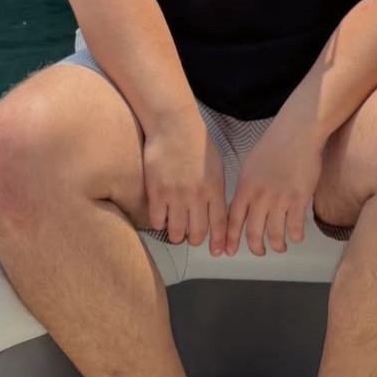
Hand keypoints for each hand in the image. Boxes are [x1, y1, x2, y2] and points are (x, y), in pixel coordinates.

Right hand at [141, 106, 227, 251]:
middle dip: (195, 239)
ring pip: (177, 231)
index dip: (219, 241)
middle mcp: (196, 196)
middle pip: (197, 233)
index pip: (219, 224)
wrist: (173, 125)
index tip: (218, 252)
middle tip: (191, 236)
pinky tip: (161, 217)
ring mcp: (175, 195)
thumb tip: (216, 211)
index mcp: (214, 189)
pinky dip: (160, 223)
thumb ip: (216, 190)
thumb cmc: (197, 142)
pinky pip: (157, 221)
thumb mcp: (216, 166)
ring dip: (177, 234)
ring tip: (175, 229)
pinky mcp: (156, 192)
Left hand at [225, 114, 322, 256]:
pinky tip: (296, 236)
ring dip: (277, 245)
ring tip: (280, 247)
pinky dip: (295, 236)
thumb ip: (246, 187)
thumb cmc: (274, 144)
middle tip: (260, 252)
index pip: (233, 221)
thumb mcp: (250, 164)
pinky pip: (295, 227)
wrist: (297, 132)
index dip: (230, 239)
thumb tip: (244, 205)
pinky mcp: (300, 199)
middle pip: (254, 233)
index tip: (228, 251)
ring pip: (275, 234)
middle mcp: (260, 197)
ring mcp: (281, 200)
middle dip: (256, 248)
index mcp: (245, 188)